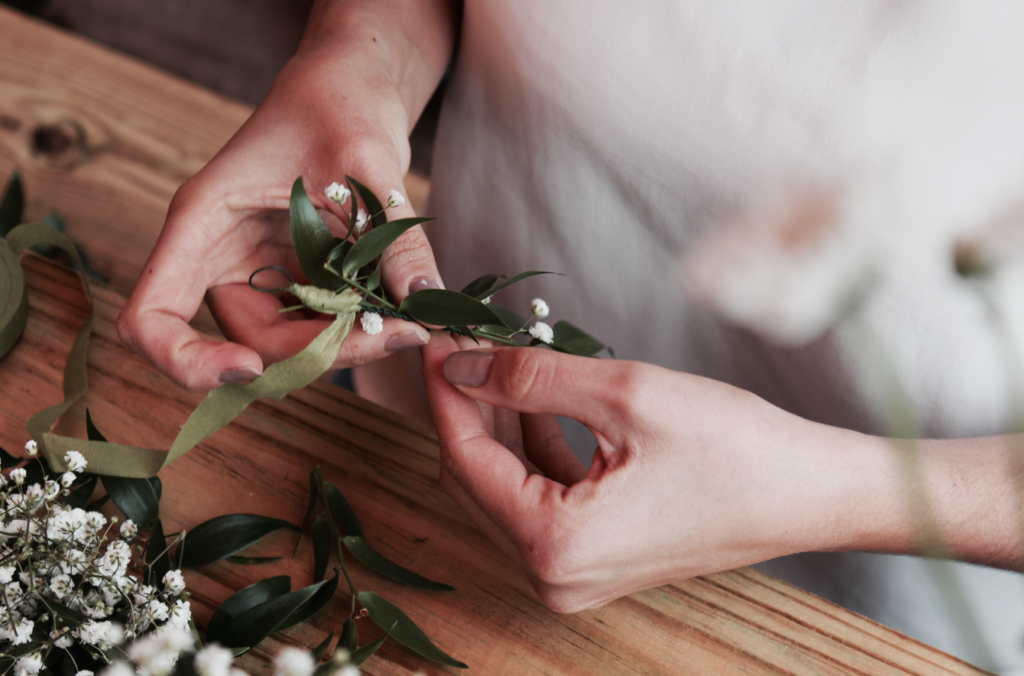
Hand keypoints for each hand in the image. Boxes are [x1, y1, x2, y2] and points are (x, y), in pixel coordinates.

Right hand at [118, 1, 455, 390]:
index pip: (151, 317)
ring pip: (290, 346)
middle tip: (397, 334)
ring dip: (346, 347)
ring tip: (410, 325)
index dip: (186, 360)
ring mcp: (259, 274)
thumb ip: (392, 233)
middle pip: (246, 343)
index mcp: (203, 224)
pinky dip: (358, 330)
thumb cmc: (337, 104)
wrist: (352, 89)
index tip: (248, 368)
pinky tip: (402, 313)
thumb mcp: (368, 162)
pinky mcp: (297, 280)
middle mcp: (221, 259)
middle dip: (318, 353)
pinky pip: (319, 327)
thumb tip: (422, 297)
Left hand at [422, 332, 890, 611]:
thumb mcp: (625, 395)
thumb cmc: (737, 448)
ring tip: (504, 357)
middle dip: (468, 408)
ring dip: (501, 423)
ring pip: (506, 486)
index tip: (437, 339)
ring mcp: (574, 573)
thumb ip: (531, 378)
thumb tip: (462, 365)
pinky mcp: (595, 558)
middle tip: (466, 342)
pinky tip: (541, 398)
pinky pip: (542, 498)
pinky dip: (536, 448)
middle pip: (476, 480)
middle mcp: (555, 575)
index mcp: (556, 544)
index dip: (446, 393)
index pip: (465, 460)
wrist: (810, 492)